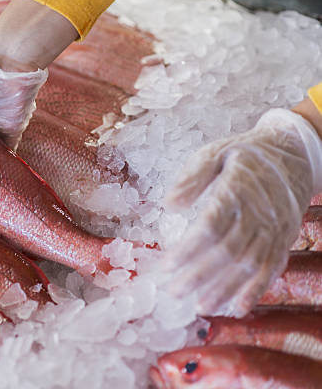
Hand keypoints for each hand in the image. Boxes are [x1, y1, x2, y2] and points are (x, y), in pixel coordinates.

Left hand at [162, 108, 321, 316]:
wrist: (293, 154)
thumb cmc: (244, 155)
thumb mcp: (215, 153)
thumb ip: (192, 177)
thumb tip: (169, 204)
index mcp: (237, 190)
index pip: (210, 227)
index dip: (188, 250)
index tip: (166, 266)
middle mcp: (258, 213)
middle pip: (228, 251)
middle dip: (200, 275)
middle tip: (174, 292)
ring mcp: (274, 229)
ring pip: (249, 265)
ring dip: (225, 289)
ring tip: (201, 307)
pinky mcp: (284, 239)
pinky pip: (272, 268)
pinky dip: (257, 289)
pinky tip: (239, 307)